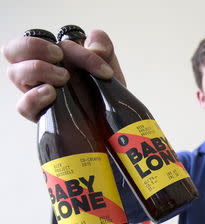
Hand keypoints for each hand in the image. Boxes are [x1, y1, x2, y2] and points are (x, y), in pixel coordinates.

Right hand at [2, 29, 124, 121]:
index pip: (49, 41)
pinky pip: (23, 106)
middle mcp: (40, 72)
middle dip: (32, 47)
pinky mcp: (41, 115)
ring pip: (14, 74)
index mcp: (52, 55)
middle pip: (13, 50)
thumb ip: (103, 47)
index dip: (78, 51)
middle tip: (58, 56)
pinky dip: (33, 98)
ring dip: (37, 69)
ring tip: (63, 78)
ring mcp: (38, 93)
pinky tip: (51, 93)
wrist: (111, 120)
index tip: (103, 70)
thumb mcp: (108, 65)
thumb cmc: (103, 91)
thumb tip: (96, 49)